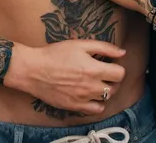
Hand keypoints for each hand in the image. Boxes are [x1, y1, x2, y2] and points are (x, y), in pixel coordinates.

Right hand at [8, 39, 125, 115]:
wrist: (33, 70)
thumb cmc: (56, 54)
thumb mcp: (80, 44)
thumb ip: (104, 48)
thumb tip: (122, 52)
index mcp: (93, 69)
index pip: (120, 74)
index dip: (118, 67)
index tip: (111, 63)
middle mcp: (90, 87)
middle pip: (114, 87)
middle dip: (112, 78)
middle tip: (104, 71)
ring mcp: (82, 99)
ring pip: (106, 99)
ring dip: (105, 90)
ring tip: (97, 81)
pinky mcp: (74, 107)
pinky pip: (95, 110)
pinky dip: (97, 103)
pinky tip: (90, 93)